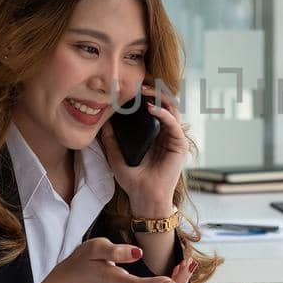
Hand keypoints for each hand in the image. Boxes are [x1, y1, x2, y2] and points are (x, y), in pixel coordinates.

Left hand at [99, 82, 188, 215]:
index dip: (145, 96)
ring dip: (159, 97)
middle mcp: (165, 133)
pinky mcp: (179, 145)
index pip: (152, 108)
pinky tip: (151, 108)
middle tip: (138, 85)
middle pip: (164, 104)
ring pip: (172, 109)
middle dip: (153, 91)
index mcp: (153, 134)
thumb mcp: (116, 157)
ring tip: (144, 92)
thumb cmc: (133, 180)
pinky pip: (174, 123)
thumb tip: (102, 123)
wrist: (144, 198)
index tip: (131, 87)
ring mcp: (174, 138)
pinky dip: (164, 113)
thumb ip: (111, 141)